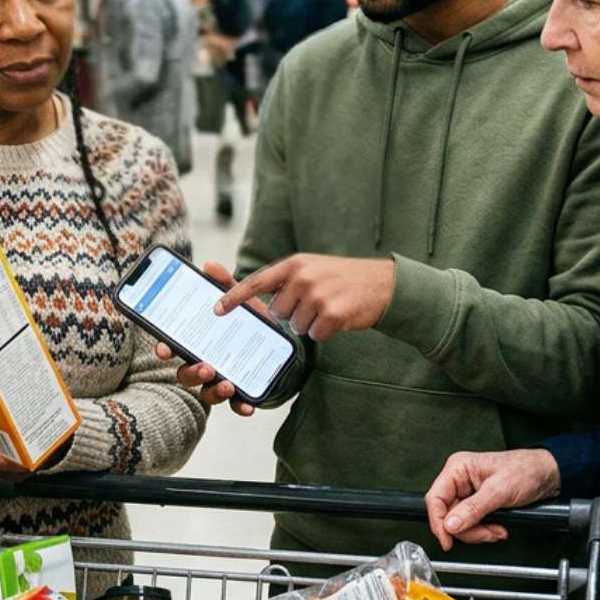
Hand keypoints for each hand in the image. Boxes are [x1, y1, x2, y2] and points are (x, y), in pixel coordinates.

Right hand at [153, 261, 262, 417]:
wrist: (282, 344)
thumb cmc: (252, 322)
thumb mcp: (241, 300)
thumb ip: (226, 285)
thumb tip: (209, 265)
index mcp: (199, 341)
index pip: (174, 347)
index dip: (165, 349)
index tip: (164, 349)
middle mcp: (205, 363)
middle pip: (186, 374)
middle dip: (192, 372)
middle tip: (205, 366)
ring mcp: (221, 380)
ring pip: (207, 393)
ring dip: (214, 390)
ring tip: (226, 383)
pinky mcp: (241, 392)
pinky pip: (235, 405)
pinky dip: (240, 406)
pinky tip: (247, 406)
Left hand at [216, 254, 395, 342]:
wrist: (384, 284)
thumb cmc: (344, 278)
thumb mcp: (312, 268)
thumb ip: (287, 279)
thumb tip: (260, 298)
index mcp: (295, 264)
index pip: (256, 281)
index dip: (234, 297)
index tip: (216, 310)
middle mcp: (303, 277)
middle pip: (279, 312)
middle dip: (294, 314)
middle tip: (316, 302)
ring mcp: (318, 295)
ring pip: (297, 326)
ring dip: (312, 323)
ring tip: (330, 307)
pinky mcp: (333, 314)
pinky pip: (316, 335)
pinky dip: (327, 332)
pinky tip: (340, 317)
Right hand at [423, 449, 561, 550]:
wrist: (546, 475)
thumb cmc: (525, 471)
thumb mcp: (499, 491)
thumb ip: (473, 509)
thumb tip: (450, 524)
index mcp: (458, 468)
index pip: (436, 498)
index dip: (439, 522)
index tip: (447, 540)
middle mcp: (460, 480)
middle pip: (449, 515)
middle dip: (469, 530)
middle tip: (487, 533)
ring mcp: (468, 493)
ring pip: (461, 523)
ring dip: (479, 532)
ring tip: (498, 530)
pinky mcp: (478, 504)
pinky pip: (473, 524)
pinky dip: (485, 531)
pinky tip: (499, 528)